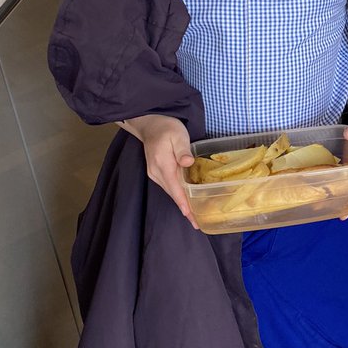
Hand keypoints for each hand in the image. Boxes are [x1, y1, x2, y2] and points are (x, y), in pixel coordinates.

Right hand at [120, 114, 198, 228]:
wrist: (150, 124)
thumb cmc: (166, 128)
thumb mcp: (177, 135)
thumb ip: (182, 150)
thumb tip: (188, 162)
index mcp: (163, 164)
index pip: (175, 188)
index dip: (183, 203)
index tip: (191, 217)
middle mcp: (156, 173)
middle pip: (172, 194)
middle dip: (184, 209)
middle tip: (197, 223)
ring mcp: (155, 173)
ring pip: (171, 192)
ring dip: (182, 203)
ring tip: (194, 216)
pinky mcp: (157, 172)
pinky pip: (169, 187)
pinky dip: (178, 195)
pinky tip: (186, 200)